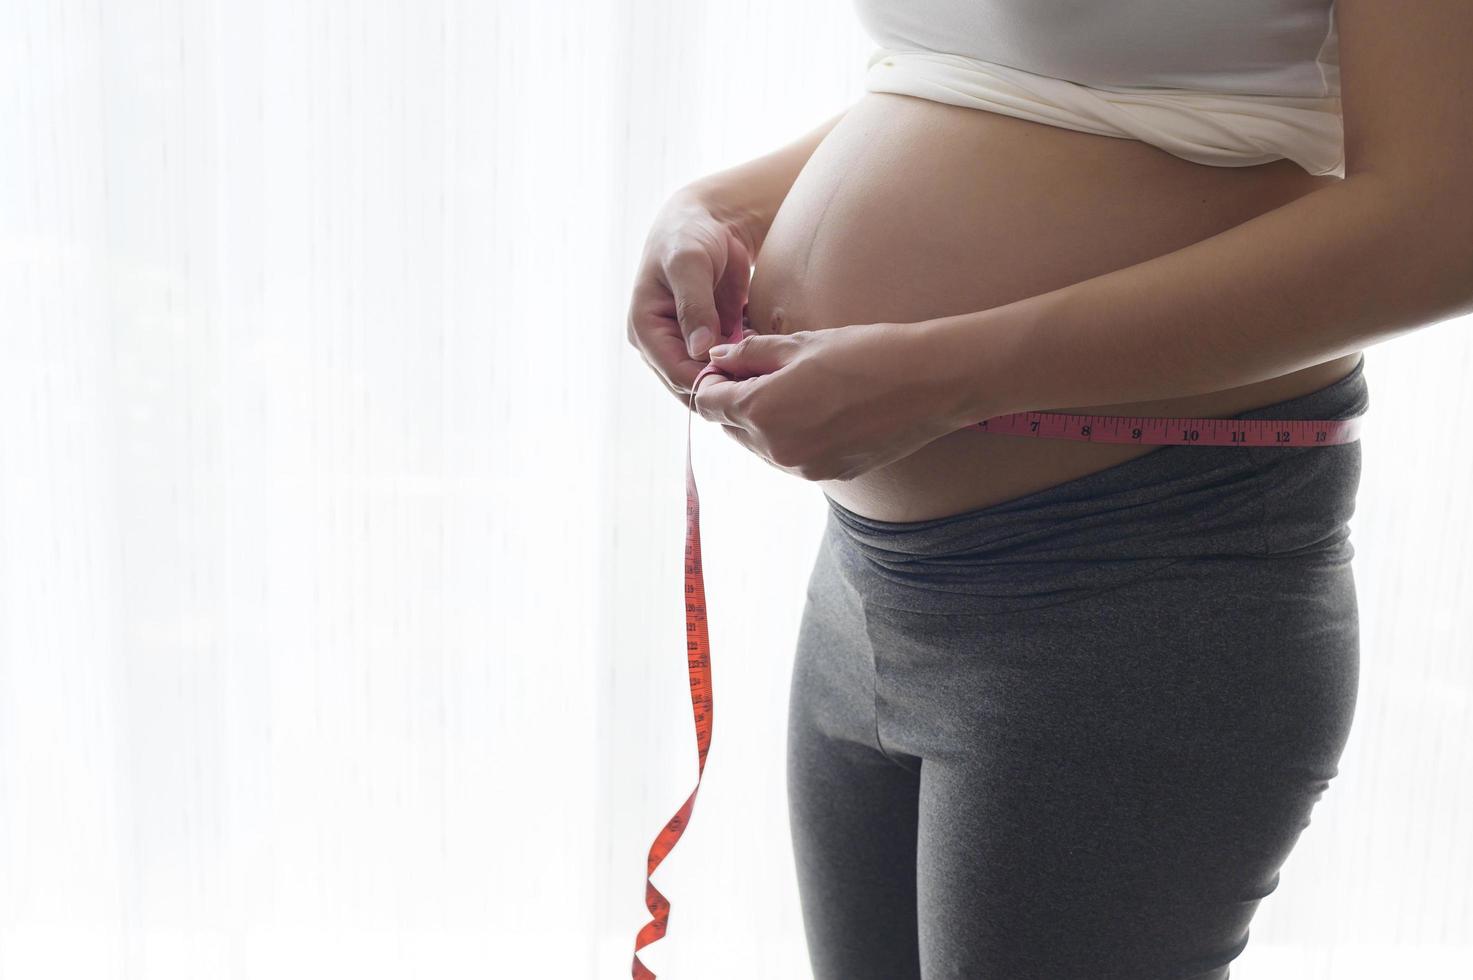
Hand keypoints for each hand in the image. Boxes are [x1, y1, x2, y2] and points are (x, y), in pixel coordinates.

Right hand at [626, 188, 757, 406]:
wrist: (708, 221)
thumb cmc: (689, 234)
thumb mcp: (689, 263)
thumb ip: (694, 305)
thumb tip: (700, 349)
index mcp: (645, 330)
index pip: (676, 374)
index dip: (710, 381)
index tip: (747, 376)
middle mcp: (661, 344)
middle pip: (693, 386)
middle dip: (726, 384)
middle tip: (765, 378)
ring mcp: (685, 345)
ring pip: (712, 380)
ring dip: (738, 377)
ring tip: (768, 365)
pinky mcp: (708, 341)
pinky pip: (727, 365)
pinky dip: (746, 364)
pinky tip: (767, 355)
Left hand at [691, 322, 972, 481]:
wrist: (929, 384)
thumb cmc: (866, 354)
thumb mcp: (800, 345)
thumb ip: (751, 354)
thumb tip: (717, 359)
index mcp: (761, 410)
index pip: (707, 403)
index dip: (712, 380)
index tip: (730, 364)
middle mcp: (776, 448)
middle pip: (730, 427)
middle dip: (737, 401)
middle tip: (764, 371)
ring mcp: (803, 468)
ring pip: (760, 446)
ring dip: (764, 421)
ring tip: (798, 389)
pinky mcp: (828, 475)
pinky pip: (792, 457)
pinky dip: (793, 436)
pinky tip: (821, 410)